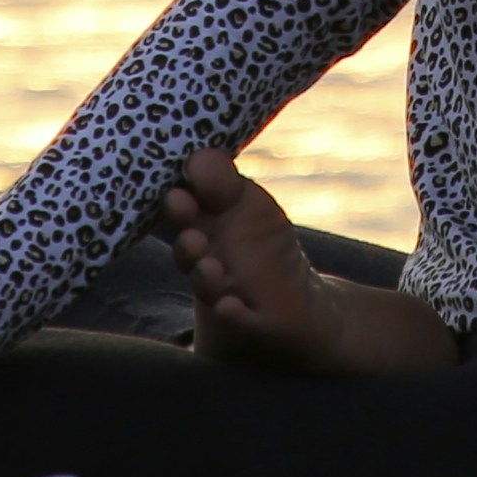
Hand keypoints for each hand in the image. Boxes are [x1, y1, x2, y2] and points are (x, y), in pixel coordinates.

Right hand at [161, 147, 458, 375]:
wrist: (297, 302)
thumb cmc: (263, 246)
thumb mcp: (247, 204)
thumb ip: (223, 182)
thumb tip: (198, 155)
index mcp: (203, 228)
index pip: (182, 214)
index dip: (178, 205)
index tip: (178, 192)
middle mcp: (205, 262)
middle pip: (187, 252)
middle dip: (187, 242)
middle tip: (190, 232)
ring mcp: (225, 293)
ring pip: (208, 286)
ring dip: (205, 276)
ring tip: (211, 267)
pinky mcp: (249, 321)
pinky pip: (238, 320)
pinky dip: (232, 315)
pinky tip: (230, 307)